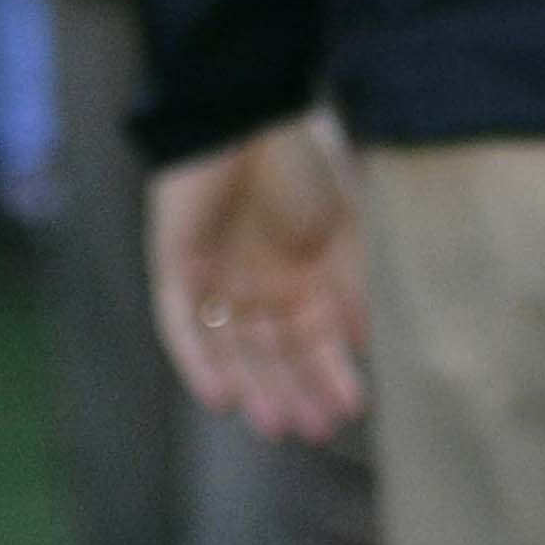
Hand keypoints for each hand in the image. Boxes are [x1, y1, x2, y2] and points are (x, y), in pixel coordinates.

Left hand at [151, 113, 368, 445]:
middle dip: (296, 391)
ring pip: (233, 350)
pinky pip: (183, 328)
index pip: (316, 335)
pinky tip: (219, 397)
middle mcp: (258, 283)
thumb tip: (369, 337)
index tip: (354, 405)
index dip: (332, 371)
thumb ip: (353, 279)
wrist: (240, 112)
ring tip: (276, 426)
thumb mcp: (343, 221)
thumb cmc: (299, 160)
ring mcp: (216, 279)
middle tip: (316, 432)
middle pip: (275, 352)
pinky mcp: (175, 271)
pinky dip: (199, 362)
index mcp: (301, 270)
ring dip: (254, 388)